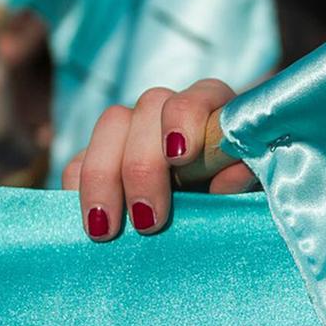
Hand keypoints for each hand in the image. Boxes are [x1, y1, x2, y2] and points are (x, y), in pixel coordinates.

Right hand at [62, 78, 255, 241]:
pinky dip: (78, 189)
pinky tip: (89, 222)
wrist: (208, 208)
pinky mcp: (100, 157)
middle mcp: (170, 110)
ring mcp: (132, 129)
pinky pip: (79, 160)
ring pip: (110, 127)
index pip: (200, 95)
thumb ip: (241, 178)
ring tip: (108, 229)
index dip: (185, 119)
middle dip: (143, 166)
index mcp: (215, 109)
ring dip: (103, 177)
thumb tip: (234, 171)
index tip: (180, 157)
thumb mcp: (247, 188)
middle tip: (148, 220)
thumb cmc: (234, 191)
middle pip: (148, 109)